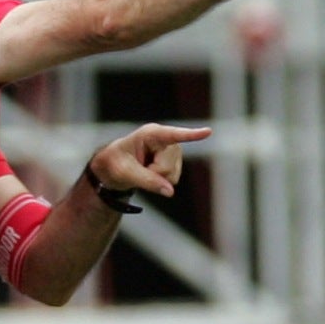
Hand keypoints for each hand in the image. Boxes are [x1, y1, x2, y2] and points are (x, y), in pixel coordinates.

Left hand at [89, 123, 210, 200]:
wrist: (116, 167)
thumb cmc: (116, 163)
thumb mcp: (126, 172)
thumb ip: (147, 181)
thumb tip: (170, 191)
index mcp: (151, 134)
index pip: (173, 135)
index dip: (191, 134)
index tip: (208, 131)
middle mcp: (167, 140)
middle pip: (167, 167)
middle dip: (153, 174)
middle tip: (138, 169)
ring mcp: (173, 152)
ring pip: (172, 176)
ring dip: (157, 179)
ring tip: (144, 170)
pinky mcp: (175, 164)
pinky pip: (173, 181)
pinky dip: (161, 182)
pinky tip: (151, 173)